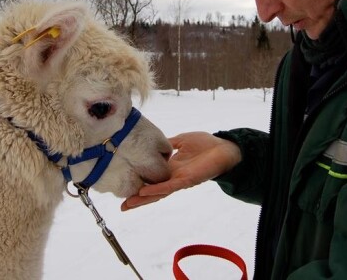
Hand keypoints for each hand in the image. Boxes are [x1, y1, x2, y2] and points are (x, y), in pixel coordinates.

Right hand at [121, 131, 241, 210]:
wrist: (224, 148)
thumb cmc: (206, 144)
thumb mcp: (181, 140)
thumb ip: (167, 144)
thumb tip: (153, 143)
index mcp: (171, 168)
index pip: (152, 179)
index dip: (139, 184)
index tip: (124, 188)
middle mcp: (173, 177)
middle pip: (153, 191)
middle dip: (138, 199)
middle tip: (122, 207)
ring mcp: (179, 180)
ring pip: (159, 192)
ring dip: (144, 198)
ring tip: (129, 203)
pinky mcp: (187, 180)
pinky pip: (169, 186)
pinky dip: (157, 189)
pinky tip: (145, 191)